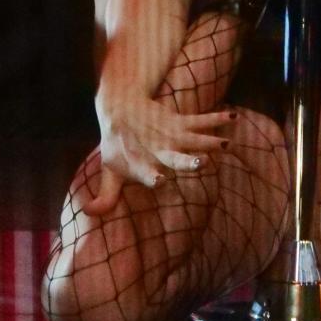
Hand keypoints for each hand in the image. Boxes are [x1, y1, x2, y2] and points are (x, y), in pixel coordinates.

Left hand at [82, 95, 235, 217]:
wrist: (120, 106)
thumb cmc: (116, 145)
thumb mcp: (109, 172)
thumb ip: (105, 197)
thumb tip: (87, 213)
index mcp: (141, 165)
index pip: (145, 173)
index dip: (152, 176)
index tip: (161, 179)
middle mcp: (158, 150)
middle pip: (174, 157)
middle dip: (188, 162)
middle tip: (202, 164)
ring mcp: (171, 134)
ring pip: (193, 138)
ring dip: (209, 141)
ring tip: (226, 144)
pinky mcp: (179, 121)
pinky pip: (200, 120)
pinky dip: (216, 118)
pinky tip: (233, 116)